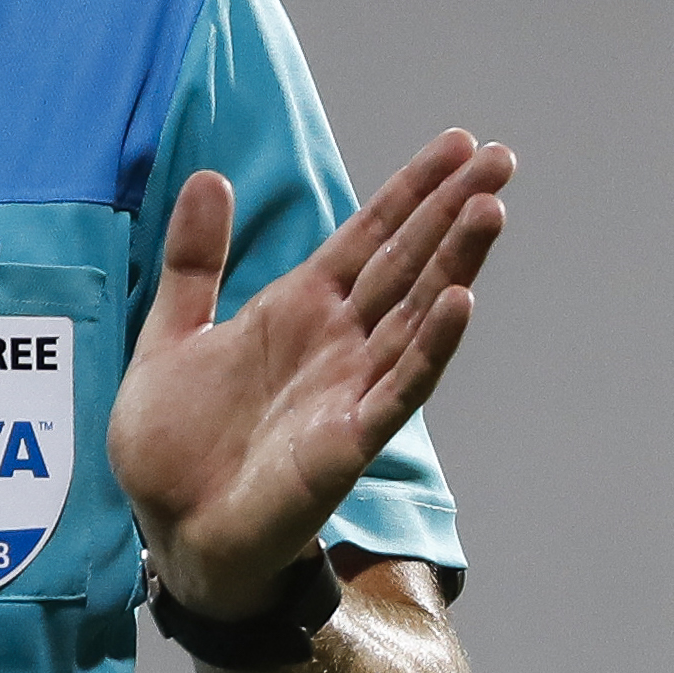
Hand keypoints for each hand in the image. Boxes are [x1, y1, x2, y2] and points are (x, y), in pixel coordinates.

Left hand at [109, 131, 512, 618]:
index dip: (411, 189)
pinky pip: (397, 387)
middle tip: (501, 158)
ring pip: (414, 315)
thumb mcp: (172, 334)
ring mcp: (349, 389)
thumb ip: (194, 261)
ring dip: (453, 263)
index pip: (369, 235)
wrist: (172, 530)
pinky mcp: (346, 441)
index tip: (460, 142)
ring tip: (489, 210)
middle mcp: (337, 342)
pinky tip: (460, 302)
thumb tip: (208, 176)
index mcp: (299, 309)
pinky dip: (429, 346)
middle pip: (406, 263)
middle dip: (451, 210)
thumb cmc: (178, 442)